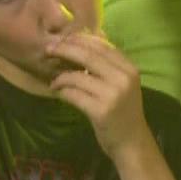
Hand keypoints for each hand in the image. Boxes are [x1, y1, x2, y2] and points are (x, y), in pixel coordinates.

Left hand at [46, 32, 150, 157]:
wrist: (132, 143)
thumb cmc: (124, 112)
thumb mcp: (123, 84)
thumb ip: (110, 63)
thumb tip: (93, 36)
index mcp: (129, 68)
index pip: (102, 46)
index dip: (79, 39)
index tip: (63, 38)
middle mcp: (122, 78)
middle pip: (88, 56)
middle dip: (65, 50)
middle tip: (48, 49)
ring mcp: (112, 95)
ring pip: (77, 76)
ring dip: (61, 77)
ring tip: (54, 80)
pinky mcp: (100, 111)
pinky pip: (73, 95)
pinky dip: (62, 92)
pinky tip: (58, 92)